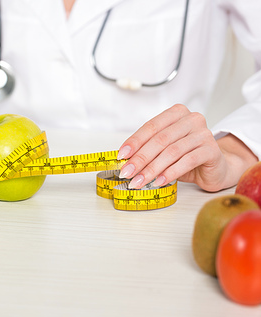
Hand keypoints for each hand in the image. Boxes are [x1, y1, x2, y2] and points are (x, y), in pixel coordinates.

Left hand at [116, 104, 257, 191]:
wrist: (215, 167)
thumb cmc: (186, 157)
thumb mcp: (163, 150)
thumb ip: (148, 150)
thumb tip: (124, 161)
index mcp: (176, 114)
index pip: (151, 127)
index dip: (134, 142)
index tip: (121, 156)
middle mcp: (191, 119)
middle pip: (160, 140)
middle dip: (140, 158)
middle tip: (127, 172)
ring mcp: (203, 133)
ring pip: (171, 151)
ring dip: (152, 169)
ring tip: (139, 181)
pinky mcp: (212, 149)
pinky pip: (187, 161)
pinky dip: (170, 172)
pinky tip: (159, 182)